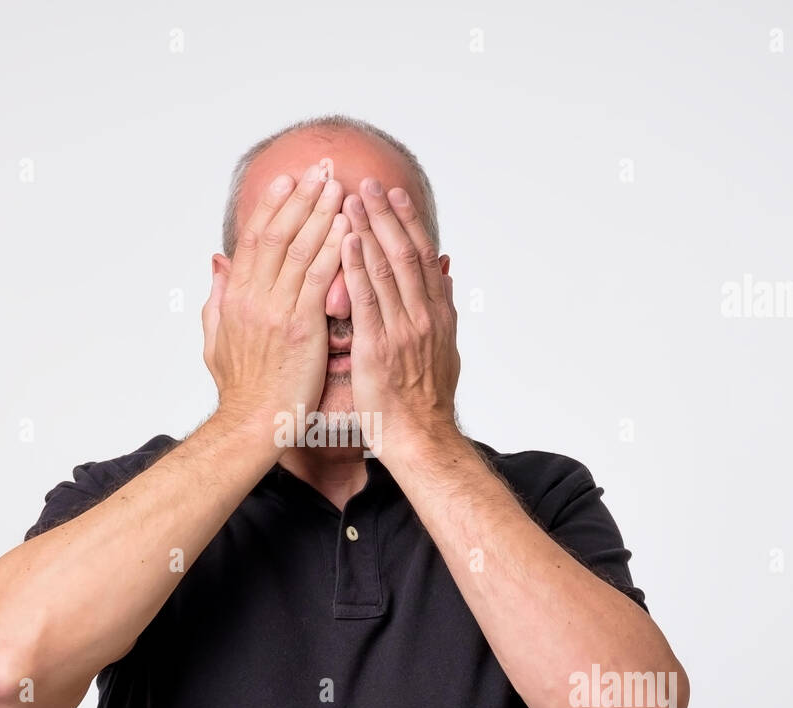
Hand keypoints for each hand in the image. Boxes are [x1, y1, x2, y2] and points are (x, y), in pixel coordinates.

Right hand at [202, 161, 348, 430]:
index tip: (288, 181)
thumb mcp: (215, 339)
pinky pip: (320, 280)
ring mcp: (277, 312)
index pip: (253, 239)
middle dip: (300, 198)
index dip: (272, 206)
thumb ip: (217, 297)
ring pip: (299, 250)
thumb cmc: (242, 389)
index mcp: (236, 298)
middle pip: (277, 234)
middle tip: (320, 170)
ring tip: (339, 187)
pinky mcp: (302, 329)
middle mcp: (254, 298)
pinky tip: (349, 229)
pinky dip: (334, 251)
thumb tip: (217, 262)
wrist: (253, 425)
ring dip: (321, 215)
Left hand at [340, 178, 460, 459]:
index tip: (395, 196)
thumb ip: (443, 311)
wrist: (421, 439)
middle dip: (386, 215)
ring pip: (387, 267)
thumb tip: (446, 277)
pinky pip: (366, 298)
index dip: (409, 223)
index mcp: (438, 315)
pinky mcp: (378, 347)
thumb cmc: (425, 402)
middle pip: (406, 252)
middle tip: (369, 184)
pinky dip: (357, 265)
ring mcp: (403, 330)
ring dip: (368, 229)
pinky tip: (346, 240)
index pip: (424, 257)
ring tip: (351, 199)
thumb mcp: (446, 351)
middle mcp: (424, 316)